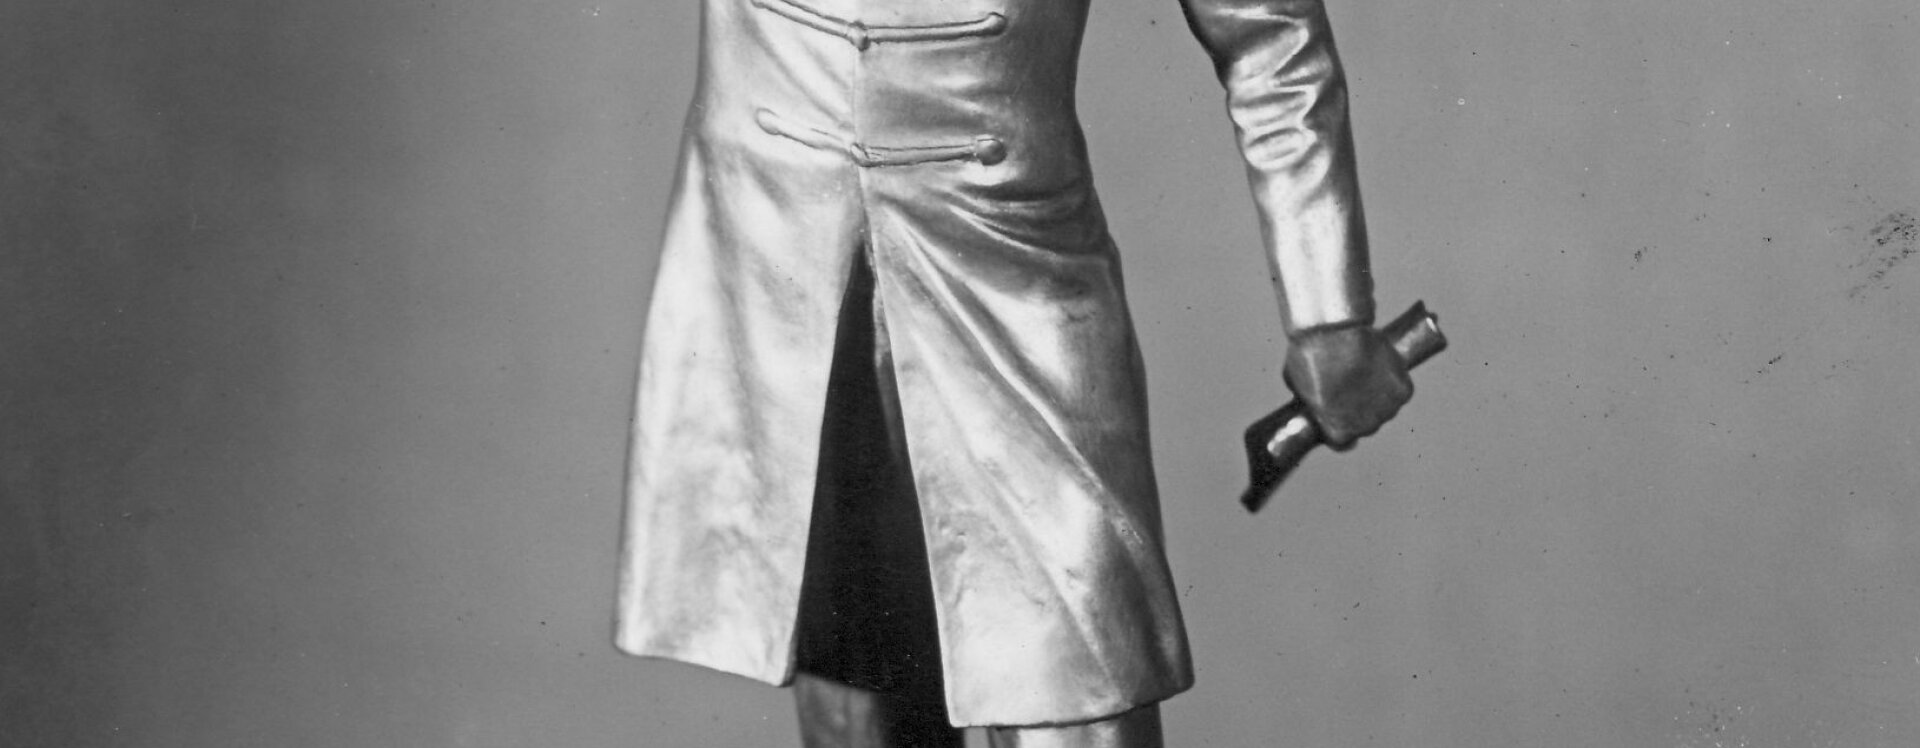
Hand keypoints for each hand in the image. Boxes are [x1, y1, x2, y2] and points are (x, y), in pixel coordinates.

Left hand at [1283, 322, 1412, 448]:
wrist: (1332, 332)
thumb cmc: (1307, 357)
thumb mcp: (1298, 387)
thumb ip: (1311, 401)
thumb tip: (1315, 397)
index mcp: (1337, 433)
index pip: (1343, 441)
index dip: (1339, 424)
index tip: (1337, 411)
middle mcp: (1365, 427)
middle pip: (1367, 424)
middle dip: (1359, 408)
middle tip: (1352, 384)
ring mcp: (1387, 409)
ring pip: (1386, 406)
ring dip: (1379, 394)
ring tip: (1367, 370)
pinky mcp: (1403, 389)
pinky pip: (1402, 388)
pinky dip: (1395, 379)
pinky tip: (1383, 365)